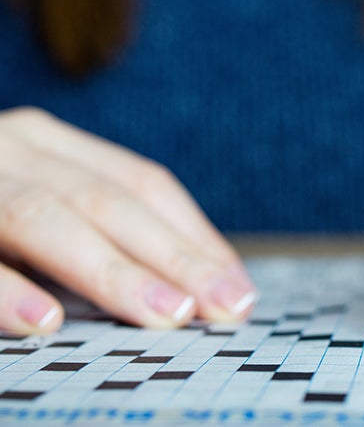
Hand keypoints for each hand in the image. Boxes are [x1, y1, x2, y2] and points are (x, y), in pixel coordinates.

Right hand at [0, 108, 256, 334]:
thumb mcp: (39, 203)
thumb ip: (95, 231)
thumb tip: (187, 290)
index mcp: (52, 145)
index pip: (143, 184)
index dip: (195, 235)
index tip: (237, 287)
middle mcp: (18, 150)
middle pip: (111, 202)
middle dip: (175, 258)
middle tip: (225, 307)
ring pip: (48, 218)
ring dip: (114, 272)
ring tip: (169, 315)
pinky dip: (8, 289)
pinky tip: (47, 322)